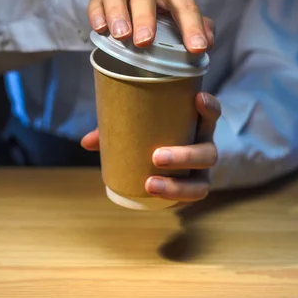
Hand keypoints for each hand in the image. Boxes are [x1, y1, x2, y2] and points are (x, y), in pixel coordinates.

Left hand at [81, 92, 221, 203]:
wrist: (171, 164)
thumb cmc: (154, 137)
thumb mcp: (141, 129)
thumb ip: (116, 131)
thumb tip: (85, 142)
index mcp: (197, 126)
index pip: (212, 113)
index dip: (209, 106)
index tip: (197, 98)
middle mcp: (204, 149)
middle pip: (207, 153)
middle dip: (185, 155)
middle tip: (156, 156)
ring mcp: (202, 174)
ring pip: (201, 183)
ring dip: (177, 186)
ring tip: (150, 184)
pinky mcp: (193, 191)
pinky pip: (190, 198)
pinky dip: (173, 198)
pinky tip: (154, 196)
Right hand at [88, 0, 214, 51]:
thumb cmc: (158, 4)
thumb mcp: (179, 9)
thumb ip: (197, 24)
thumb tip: (207, 43)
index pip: (185, 5)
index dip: (192, 27)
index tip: (197, 49)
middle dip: (145, 18)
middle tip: (144, 42)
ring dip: (118, 14)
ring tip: (121, 36)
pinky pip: (96, 1)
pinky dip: (97, 14)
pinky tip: (100, 29)